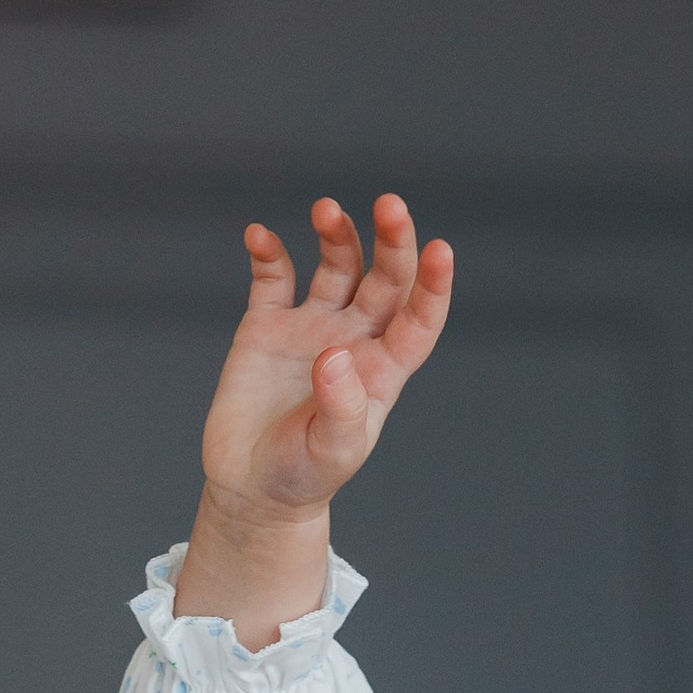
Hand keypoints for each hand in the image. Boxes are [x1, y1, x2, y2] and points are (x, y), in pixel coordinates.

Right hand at [174, 195, 453, 644]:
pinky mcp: (267, 326)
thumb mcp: (332, 452)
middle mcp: (354, 338)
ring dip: (337, 234)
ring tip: (327, 210)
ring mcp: (311, 327)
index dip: (433, 285)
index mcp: (382, 369)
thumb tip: (333, 354)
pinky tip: (259, 236)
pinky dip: (268, 252)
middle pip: (384, 277)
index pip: (419, 318)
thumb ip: (341, 406)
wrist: (252, 487)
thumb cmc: (304, 476)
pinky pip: (272, 277)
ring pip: (336, 265)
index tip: (440, 250)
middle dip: (391, 240)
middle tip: (389, 205)